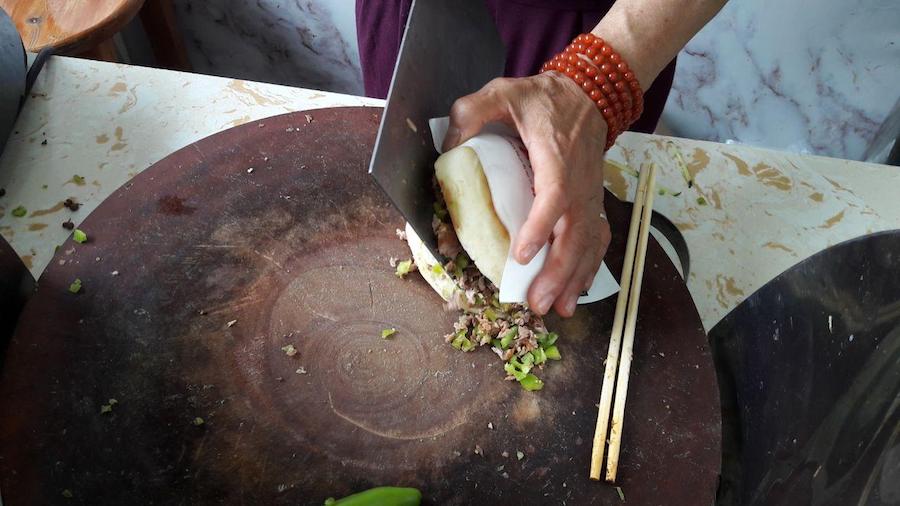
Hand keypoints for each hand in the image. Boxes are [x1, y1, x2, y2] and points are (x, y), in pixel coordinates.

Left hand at [443, 72, 610, 316]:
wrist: (589, 93)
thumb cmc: (543, 99)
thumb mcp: (503, 91)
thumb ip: (472, 112)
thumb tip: (448, 146)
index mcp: (557, 156)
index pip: (554, 196)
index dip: (540, 227)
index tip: (522, 255)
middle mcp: (580, 181)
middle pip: (575, 232)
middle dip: (558, 271)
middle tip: (538, 302)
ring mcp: (591, 195)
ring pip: (589, 243)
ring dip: (574, 278)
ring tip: (558, 309)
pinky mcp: (593, 202)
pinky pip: (597, 239)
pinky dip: (589, 268)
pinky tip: (577, 292)